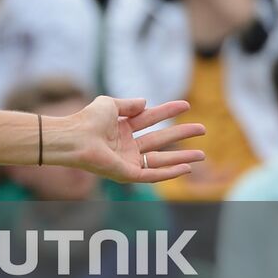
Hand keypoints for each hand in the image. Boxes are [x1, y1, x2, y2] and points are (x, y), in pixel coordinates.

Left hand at [61, 96, 203, 183]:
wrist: (75, 137)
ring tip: (202, 154)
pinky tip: (186, 168)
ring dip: (181, 157)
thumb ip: (128, 104)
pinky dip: (170, 172)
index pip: (150, 119)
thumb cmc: (87, 120)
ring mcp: (127, 161)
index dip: (168, 111)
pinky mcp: (127, 174)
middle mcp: (125, 146)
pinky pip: (152, 175)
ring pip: (160, 160)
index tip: (186, 105)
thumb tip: (145, 102)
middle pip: (160, 139)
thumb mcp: (109, 104)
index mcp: (120, 129)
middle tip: (203, 129)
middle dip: (181, 134)